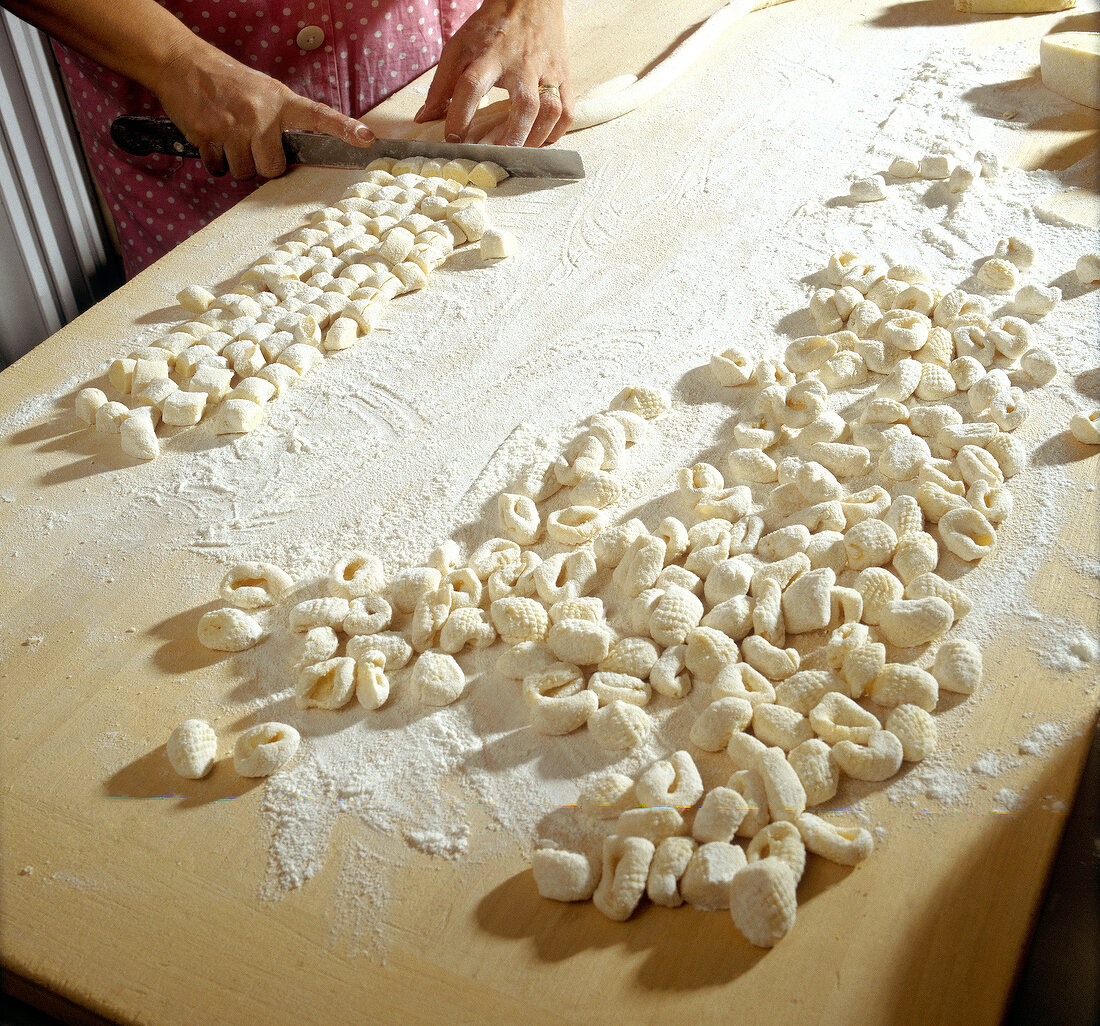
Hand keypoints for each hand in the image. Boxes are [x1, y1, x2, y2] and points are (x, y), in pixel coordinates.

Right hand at [154, 44, 373, 178]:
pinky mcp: (208, 135)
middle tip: (251, 145)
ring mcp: (233, 126)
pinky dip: (215, 161)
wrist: (182, 62)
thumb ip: (280, 121)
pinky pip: (219, 169)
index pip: (319, 115)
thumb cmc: (227, 82)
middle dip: (261, 164)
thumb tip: (289, 159)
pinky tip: (212, 139)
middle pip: (272, 168)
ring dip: (236, 163)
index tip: (367, 139)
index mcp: (280, 101)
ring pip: (244, 172)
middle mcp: (260, 114)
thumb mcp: (263, 91)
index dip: (344, 129)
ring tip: (229, 137)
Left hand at [415, 0, 573, 146]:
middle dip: (511, 136)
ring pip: (551, 110)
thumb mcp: (459, 48)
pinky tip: (541, 140)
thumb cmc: (491, 29)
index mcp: (490, 55)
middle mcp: (522, 64)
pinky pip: (567, 111)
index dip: (460, 115)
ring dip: (536, 138)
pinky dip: (556, 132)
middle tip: (496, 156)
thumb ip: (441, 85)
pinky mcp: (563, 77)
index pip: (472, 85)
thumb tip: (424, 119)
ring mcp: (547, 71)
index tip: (452, 139)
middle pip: (524, 104)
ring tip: (518, 151)